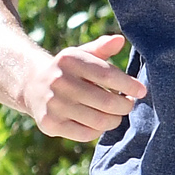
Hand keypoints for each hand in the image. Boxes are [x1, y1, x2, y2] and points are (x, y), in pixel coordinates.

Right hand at [22, 32, 146, 141]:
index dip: (129, 85)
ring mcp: (53, 104)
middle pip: (107, 102)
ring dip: (115, 120)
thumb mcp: (82, 54)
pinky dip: (98, 130)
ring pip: (99, 120)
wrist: (32, 85)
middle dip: (125, 106)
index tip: (142, 91)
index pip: (107, 75)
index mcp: (70, 60)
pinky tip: (100, 122)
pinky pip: (86, 134)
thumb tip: (119, 40)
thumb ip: (102, 47)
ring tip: (116, 114)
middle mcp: (59, 81)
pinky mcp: (50, 123)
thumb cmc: (68, 70)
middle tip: (129, 104)